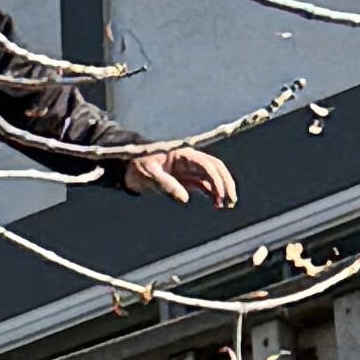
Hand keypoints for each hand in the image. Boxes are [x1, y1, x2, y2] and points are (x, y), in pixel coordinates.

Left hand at [123, 141, 237, 208]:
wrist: (128, 167)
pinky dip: (213, 194)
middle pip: (216, 167)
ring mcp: (189, 170)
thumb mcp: (149, 174)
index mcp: (182, 154)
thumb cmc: (137, 166)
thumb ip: (166, 185)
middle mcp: (190, 160)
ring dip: (222, 188)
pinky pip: (205, 185)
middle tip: (230, 200)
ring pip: (213, 176)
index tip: (219, 194)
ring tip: (227, 205)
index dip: (215, 178)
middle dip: (226, 182)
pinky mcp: (187, 179)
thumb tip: (185, 198)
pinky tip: (217, 205)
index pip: (206, 164)